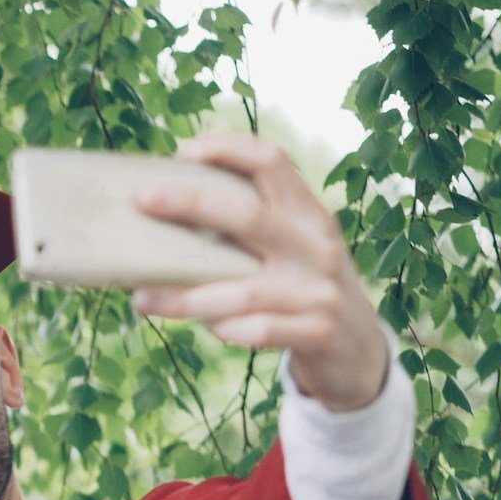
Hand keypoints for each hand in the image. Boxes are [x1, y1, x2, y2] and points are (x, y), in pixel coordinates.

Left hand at [130, 132, 391, 409]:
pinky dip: (224, 330)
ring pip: (242, 289)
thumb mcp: (292, 248)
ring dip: (185, 296)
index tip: (183, 151)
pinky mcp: (317, 332)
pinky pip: (256, 331)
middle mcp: (315, 245)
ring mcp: (319, 290)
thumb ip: (250, 229)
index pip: (272, 162)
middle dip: (189, 203)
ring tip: (141, 300)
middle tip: (141, 197)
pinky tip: (207, 330)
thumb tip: (166, 210)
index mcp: (308, 215)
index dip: (227, 148)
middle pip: (246, 214)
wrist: (359, 351)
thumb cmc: (303, 291)